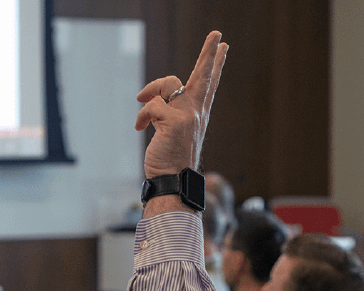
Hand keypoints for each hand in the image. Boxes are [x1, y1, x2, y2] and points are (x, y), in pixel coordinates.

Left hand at [135, 31, 228, 178]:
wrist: (172, 182)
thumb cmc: (169, 162)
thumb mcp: (171, 132)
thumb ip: (167, 112)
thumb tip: (150, 98)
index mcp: (198, 115)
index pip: (210, 85)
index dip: (216, 65)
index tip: (224, 46)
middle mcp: (197, 112)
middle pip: (203, 75)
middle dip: (209, 52)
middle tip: (217, 34)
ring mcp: (188, 115)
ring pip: (168, 82)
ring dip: (150, 90)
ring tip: (141, 101)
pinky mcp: (174, 120)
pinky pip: (151, 104)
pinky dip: (141, 115)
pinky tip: (139, 128)